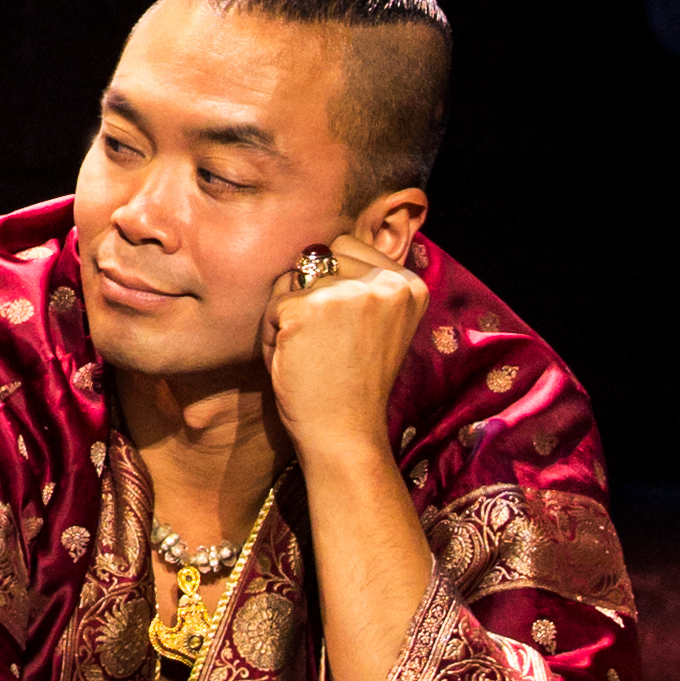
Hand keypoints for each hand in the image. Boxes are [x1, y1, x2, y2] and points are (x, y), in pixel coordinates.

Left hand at [266, 234, 429, 462]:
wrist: (346, 436)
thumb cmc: (353, 381)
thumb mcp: (375, 321)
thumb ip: (360, 281)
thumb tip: (316, 244)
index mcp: (407, 284)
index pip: (345, 244)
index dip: (331, 284)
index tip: (347, 331)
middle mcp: (383, 282)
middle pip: (316, 256)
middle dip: (308, 294)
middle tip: (326, 345)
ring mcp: (345, 293)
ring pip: (290, 278)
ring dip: (288, 313)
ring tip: (311, 353)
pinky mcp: (306, 308)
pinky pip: (272, 305)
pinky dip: (273, 334)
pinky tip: (294, 362)